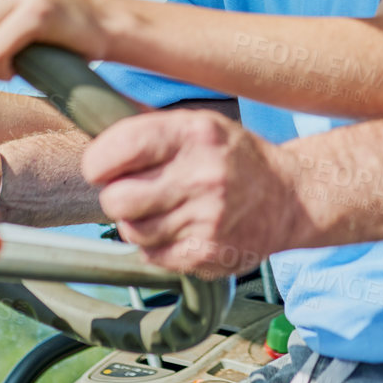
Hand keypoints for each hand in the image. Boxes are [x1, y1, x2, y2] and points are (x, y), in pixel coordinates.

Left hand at [81, 111, 311, 276]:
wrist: (290, 198)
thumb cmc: (234, 158)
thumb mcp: (200, 125)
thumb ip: (150, 129)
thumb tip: (92, 126)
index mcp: (196, 134)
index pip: (119, 148)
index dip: (99, 161)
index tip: (102, 166)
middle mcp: (203, 175)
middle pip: (116, 198)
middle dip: (116, 195)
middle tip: (133, 191)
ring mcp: (207, 219)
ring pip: (131, 230)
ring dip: (137, 222)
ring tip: (162, 209)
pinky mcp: (208, 254)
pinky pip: (151, 256)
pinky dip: (156, 245)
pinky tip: (179, 229)